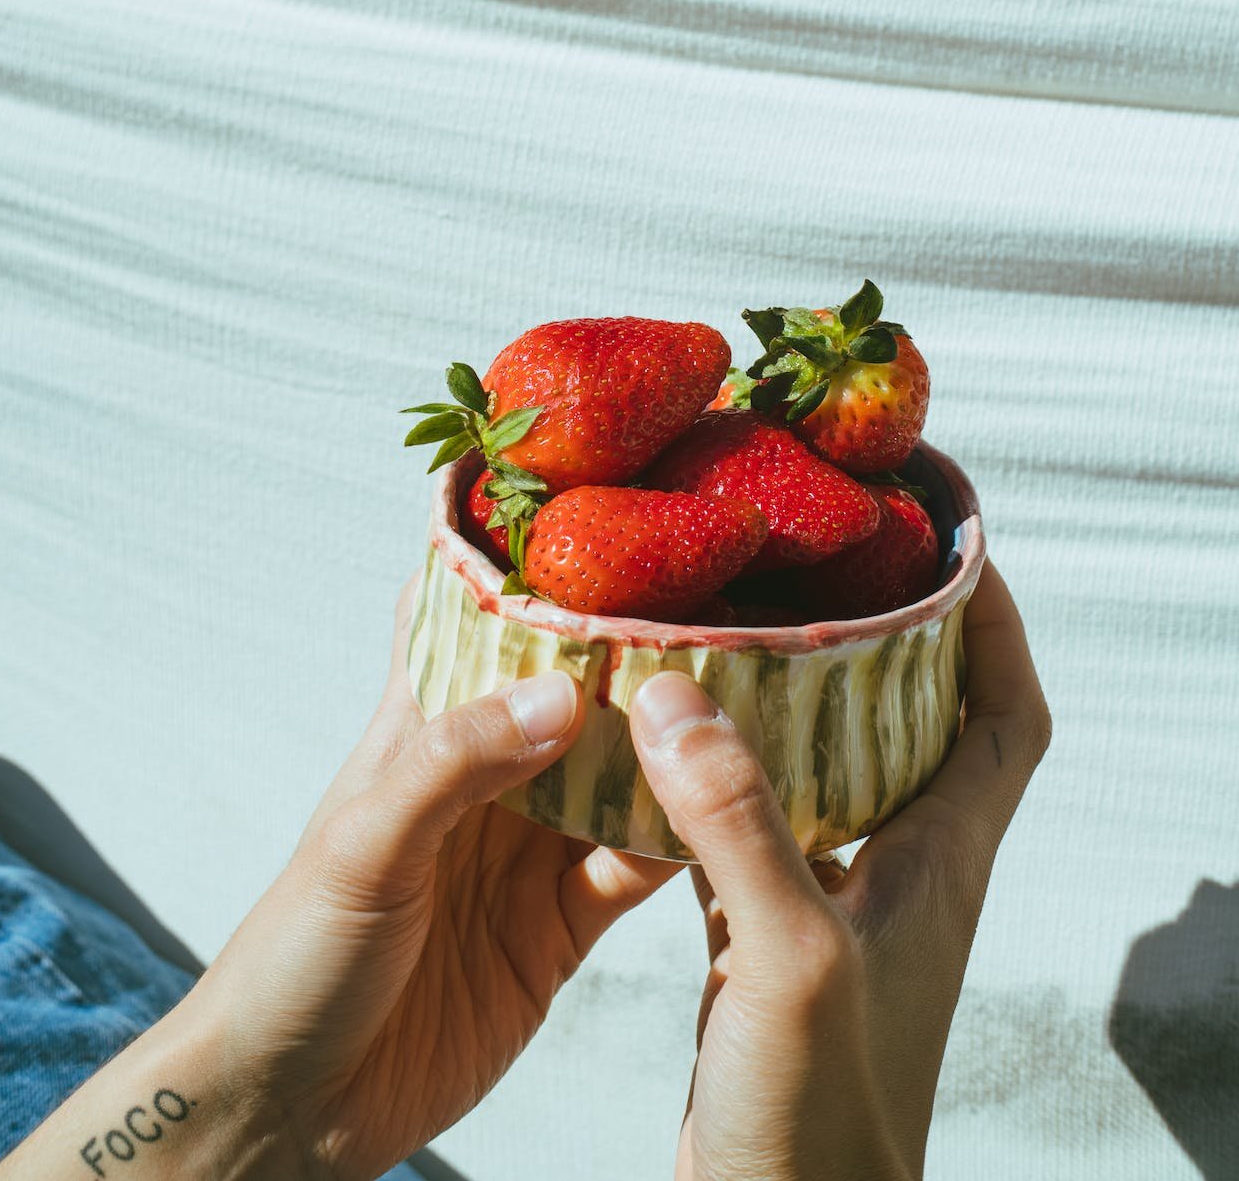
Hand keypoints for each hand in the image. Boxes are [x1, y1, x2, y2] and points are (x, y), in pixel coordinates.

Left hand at [196, 577, 678, 1176]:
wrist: (297, 1109)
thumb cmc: (296, 960)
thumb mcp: (363, 850)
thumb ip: (455, 766)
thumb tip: (561, 694)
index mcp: (419, 739)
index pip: (460, 624)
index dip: (511, 570)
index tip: (584, 518)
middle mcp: (483, 783)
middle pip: (565, 696)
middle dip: (627, 657)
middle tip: (712, 609)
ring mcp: (525, 853)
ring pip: (614, 776)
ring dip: (667, 748)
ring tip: (743, 700)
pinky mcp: (559, 925)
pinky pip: (633, 867)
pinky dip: (680, 841)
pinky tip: (728, 815)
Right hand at [628, 560, 1050, 1180]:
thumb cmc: (824, 1117)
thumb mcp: (791, 958)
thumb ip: (738, 823)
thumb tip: (673, 696)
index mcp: (939, 859)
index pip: (1004, 714)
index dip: (993, 625)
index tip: (950, 548)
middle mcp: (902, 870)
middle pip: (922, 726)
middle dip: (891, 643)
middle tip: (827, 575)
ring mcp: (839, 904)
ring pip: (835, 772)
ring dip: (800, 707)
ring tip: (740, 643)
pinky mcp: (774, 938)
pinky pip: (757, 828)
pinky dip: (721, 782)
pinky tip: (662, 760)